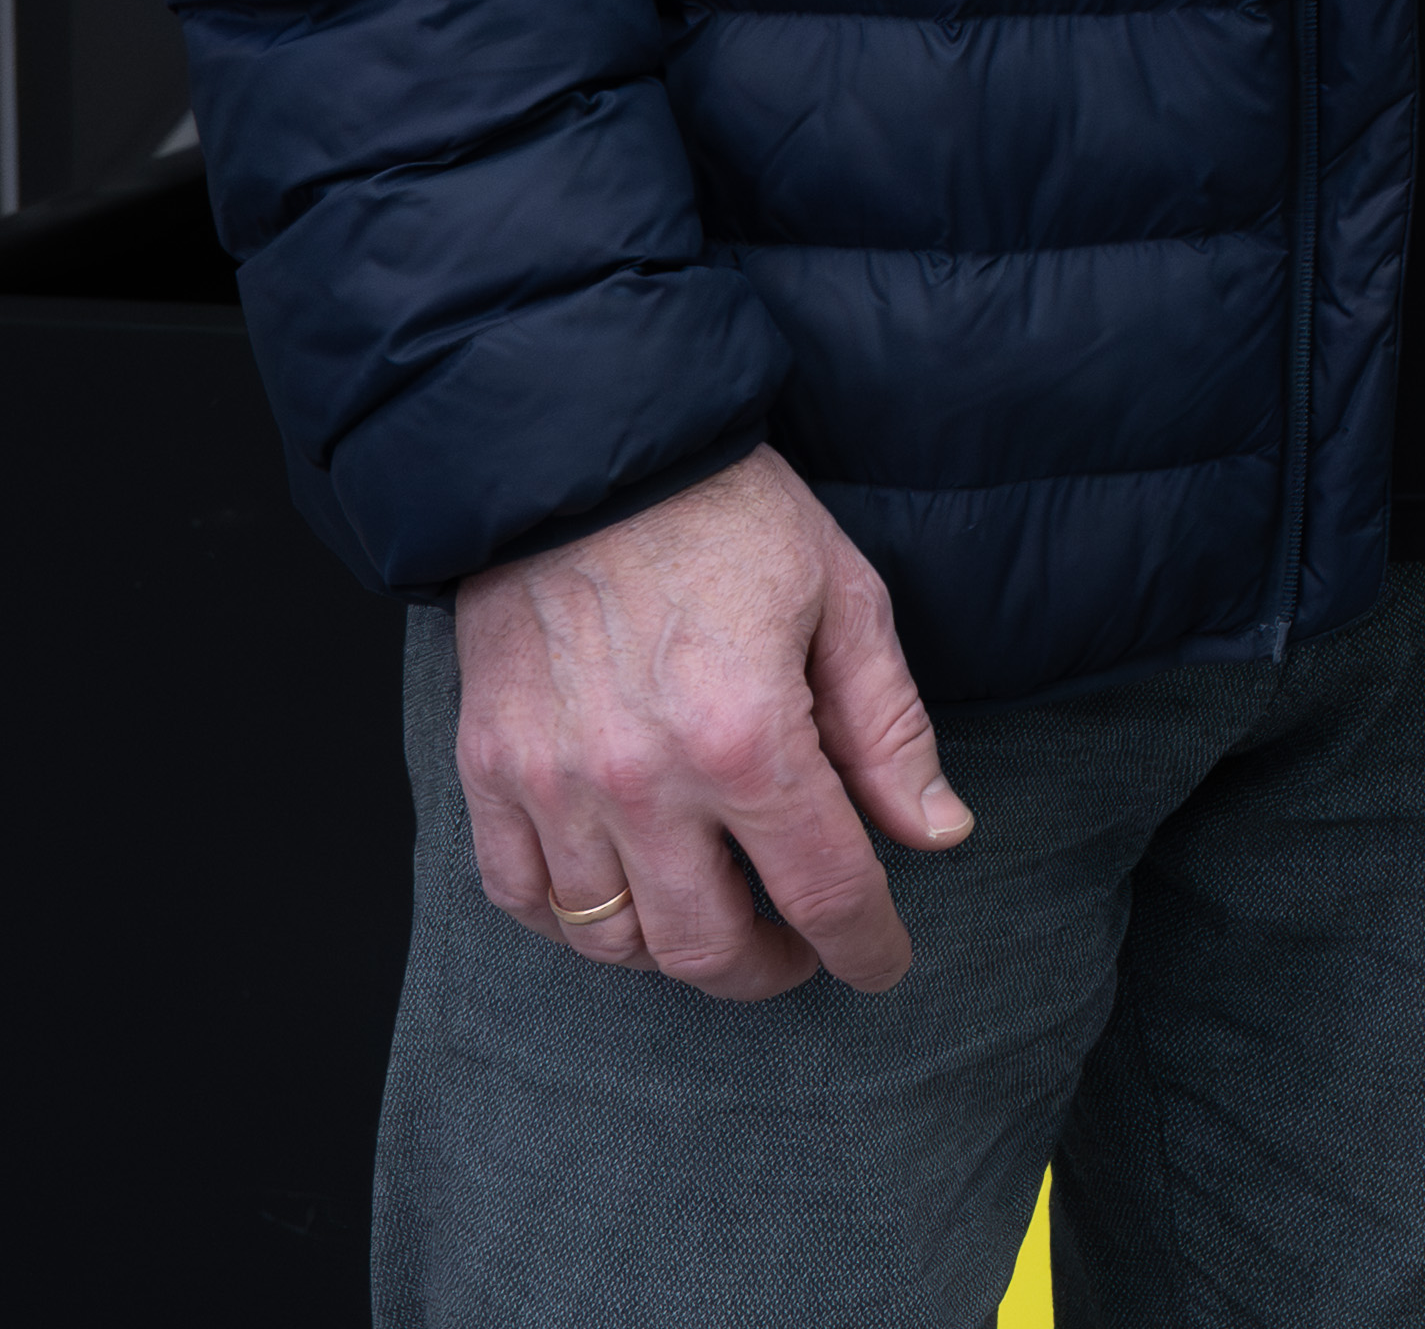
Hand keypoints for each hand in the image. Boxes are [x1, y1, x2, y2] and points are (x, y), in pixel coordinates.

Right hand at [446, 445, 967, 1000]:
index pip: (824, 890)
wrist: (583, 454)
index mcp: (747, 738)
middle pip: (708, 946)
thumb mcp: (844, 599)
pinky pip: (520, 896)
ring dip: (672, 951)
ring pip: (610, 937)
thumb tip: (936, 834)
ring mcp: (553, 783)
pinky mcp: (489, 769)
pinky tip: (620, 897)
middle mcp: (642, 780)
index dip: (865, 945)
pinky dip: (571, 921)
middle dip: (768, 970)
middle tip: (798, 948)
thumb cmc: (726, 513)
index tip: (882, 962)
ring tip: (715, 919)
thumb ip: (888, 731)